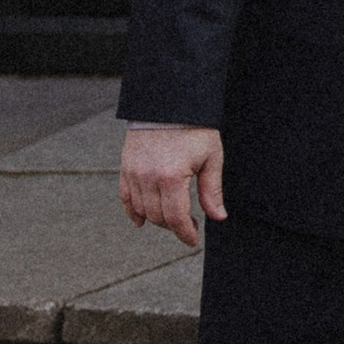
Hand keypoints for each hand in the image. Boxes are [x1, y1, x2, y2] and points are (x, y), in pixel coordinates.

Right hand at [119, 126, 224, 249]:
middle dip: (174, 226)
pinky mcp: (125, 167)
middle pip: (158, 217)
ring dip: (157, 219)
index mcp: (172, 177)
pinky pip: (125, 197)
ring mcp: (134, 172)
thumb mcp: (211, 157)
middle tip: (189, 224)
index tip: (192, 240)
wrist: (169, 103)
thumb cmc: (194, 128)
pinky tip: (141, 221)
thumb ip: (211, 190)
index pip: (176, 218)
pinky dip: (132, 211)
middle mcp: (148, 177)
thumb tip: (218, 217)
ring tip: (172, 217)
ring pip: (142, 210)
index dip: (185, 233)